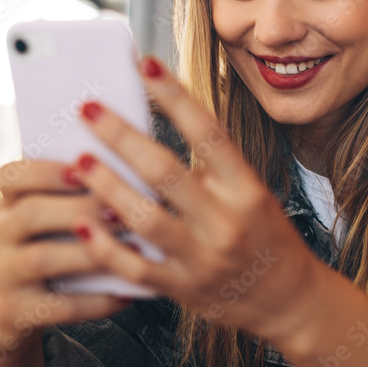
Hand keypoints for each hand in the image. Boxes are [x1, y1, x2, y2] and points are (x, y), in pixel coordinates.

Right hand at [0, 159, 134, 352]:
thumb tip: (130, 180)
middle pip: (30, 214)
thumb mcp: (47, 223)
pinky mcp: (15, 311)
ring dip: (89, 254)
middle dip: (79, 209)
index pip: (11, 176)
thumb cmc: (45, 251)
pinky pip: (58, 305)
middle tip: (122, 211)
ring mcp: (1, 275)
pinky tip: (126, 295)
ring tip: (132, 250)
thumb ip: (74, 200)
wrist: (8, 313)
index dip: (46, 170)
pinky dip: (95, 301)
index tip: (83, 165)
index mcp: (8, 205)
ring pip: (42, 259)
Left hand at [69, 56, 321, 340]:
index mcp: (246, 190)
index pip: (209, 133)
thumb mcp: (252, 194)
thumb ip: (211, 168)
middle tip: (88, 109)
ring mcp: (203, 258)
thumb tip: (154, 127)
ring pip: (144, 218)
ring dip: (106, 187)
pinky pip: (135, 268)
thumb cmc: (266, 238)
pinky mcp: (183, 289)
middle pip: (166, 171)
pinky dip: (105, 247)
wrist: (288, 300)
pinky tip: (82, 225)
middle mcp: (226, 222)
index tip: (145, 66)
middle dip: (121, 136)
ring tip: (79, 162)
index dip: (175, 97)